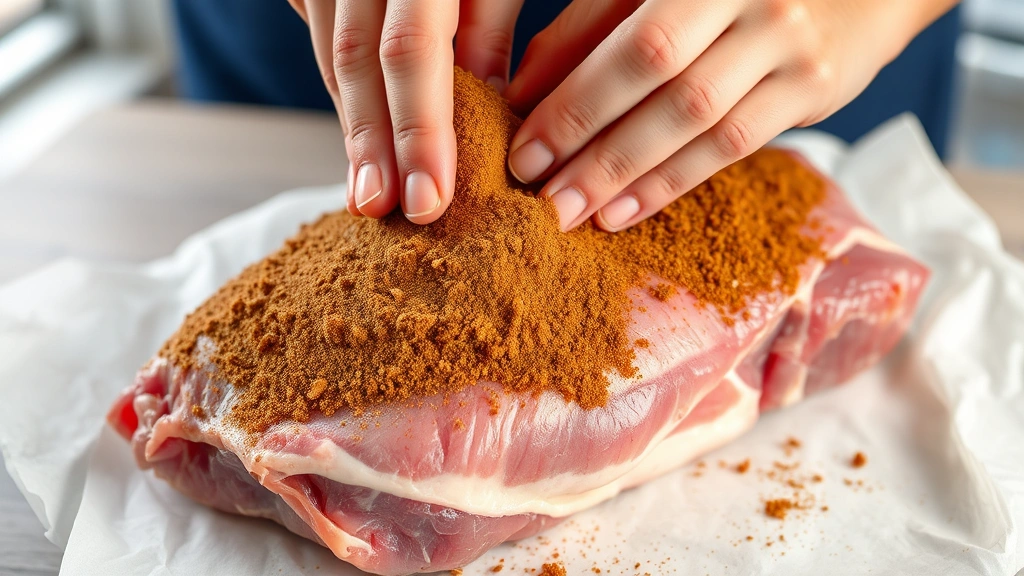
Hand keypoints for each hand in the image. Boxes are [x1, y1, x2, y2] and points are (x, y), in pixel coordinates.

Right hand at [288, 0, 523, 223]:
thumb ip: (489, 27)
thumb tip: (485, 105)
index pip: (411, 51)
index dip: (418, 130)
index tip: (428, 201)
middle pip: (356, 63)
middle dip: (370, 144)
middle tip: (382, 210)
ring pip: (332, 58)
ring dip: (353, 129)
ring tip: (369, 193)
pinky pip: (322, 39)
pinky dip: (346, 94)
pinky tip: (362, 141)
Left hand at [505, 0, 959, 231]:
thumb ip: (592, 25)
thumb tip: (522, 89)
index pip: (622, 30)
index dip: (568, 90)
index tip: (520, 145)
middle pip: (656, 69)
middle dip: (588, 136)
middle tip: (538, 192)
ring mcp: (785, 39)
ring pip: (694, 115)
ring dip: (624, 170)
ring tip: (571, 211)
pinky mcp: (813, 87)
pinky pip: (732, 145)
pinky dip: (671, 181)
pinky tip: (624, 211)